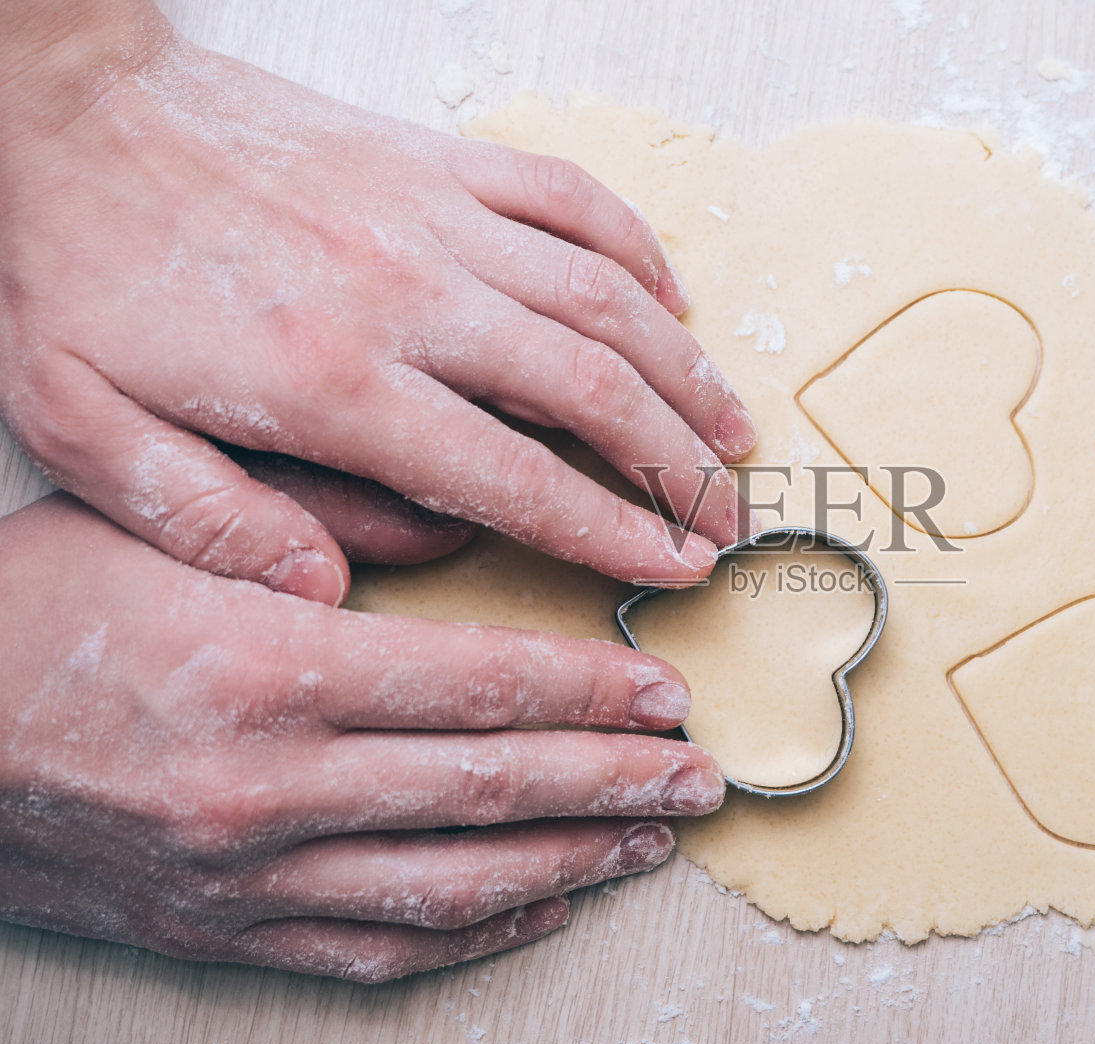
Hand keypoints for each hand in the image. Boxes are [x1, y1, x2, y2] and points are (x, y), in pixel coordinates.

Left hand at [0, 1, 754, 604]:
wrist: (65, 109)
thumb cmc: (75, 266)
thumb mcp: (81, 422)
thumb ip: (207, 519)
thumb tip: (324, 589)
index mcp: (333, 380)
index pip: (513, 476)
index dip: (613, 533)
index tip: (677, 568)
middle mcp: (409, 295)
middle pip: (591, 389)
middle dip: (678, 467)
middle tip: (727, 520)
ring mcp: (433, 217)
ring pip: (603, 296)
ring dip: (683, 369)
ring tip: (734, 431)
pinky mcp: (436, 160)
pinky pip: (569, 197)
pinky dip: (636, 250)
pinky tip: (670, 299)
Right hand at [0, 495, 724, 980]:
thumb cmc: (23, 616)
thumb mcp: (155, 523)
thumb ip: (315, 515)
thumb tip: (453, 514)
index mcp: (267, 670)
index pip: (483, 686)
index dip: (593, 690)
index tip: (666, 689)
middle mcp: (274, 786)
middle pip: (496, 788)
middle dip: (617, 781)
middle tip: (702, 777)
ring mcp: (251, 878)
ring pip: (458, 883)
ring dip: (575, 862)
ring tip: (653, 843)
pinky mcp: (225, 933)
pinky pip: (380, 951)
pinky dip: (477, 935)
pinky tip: (542, 911)